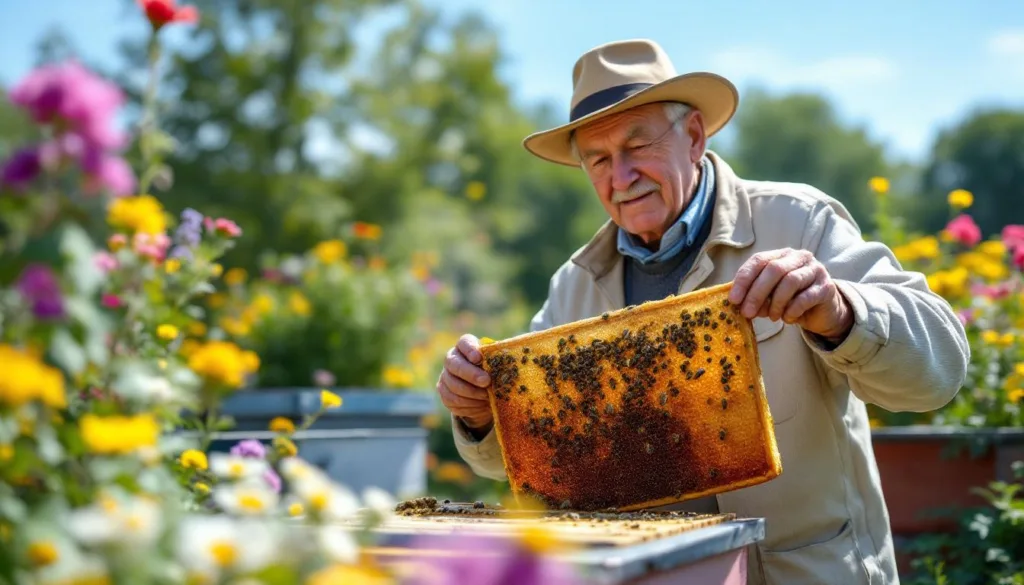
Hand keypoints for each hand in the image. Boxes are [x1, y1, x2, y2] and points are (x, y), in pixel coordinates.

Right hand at [436, 334, 493, 433]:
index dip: (470, 349)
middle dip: (471, 374)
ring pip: (453, 385)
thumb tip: (506, 369)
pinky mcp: (444, 393)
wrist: (484, 393)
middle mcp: (452, 359)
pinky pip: (453, 400)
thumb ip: (499, 364)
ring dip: (472, 393)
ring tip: (487, 397)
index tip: (478, 358)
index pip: (464, 343)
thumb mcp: (499, 366)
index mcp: (465, 347)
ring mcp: (445, 376)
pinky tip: (480, 404)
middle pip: (454, 364)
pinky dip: (468, 404)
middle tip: (486, 381)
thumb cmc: (494, 373)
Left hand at [728, 248, 852, 341]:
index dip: (744, 279)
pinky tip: (788, 318)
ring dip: (776, 303)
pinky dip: (792, 310)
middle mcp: (799, 257)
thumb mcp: (769, 296)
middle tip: (747, 313)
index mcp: (781, 255)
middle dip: (757, 293)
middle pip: (774, 269)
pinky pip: (805, 297)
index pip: (759, 260)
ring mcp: (815, 270)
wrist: (822, 312)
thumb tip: (737, 303)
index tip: (733, 299)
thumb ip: (754, 294)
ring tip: (772, 317)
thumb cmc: (790, 301)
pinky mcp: (827, 287)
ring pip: (790, 281)